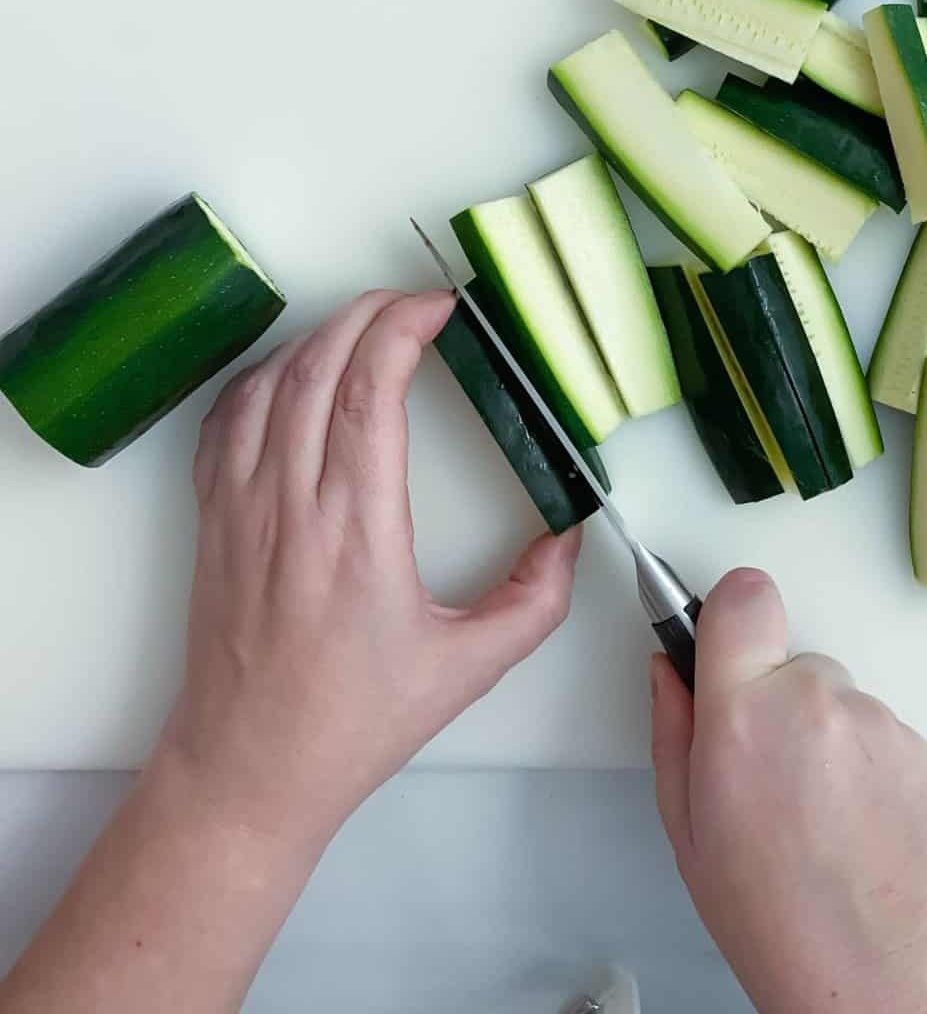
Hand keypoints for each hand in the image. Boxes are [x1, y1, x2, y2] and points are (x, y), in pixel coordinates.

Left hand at [159, 289, 581, 862]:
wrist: (249, 768)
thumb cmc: (351, 722)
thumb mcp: (465, 669)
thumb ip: (533, 601)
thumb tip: (569, 538)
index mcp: (356, 530)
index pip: (370, 391)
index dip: (402, 330)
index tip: (439, 309)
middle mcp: (291, 504)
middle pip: (318, 367)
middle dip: (366, 313)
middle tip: (410, 303)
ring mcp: (241, 507)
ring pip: (269, 384)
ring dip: (318, 338)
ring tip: (362, 325)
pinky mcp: (212, 519)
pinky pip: (225, 420)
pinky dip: (260, 377)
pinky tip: (291, 372)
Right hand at [651, 569, 926, 1013]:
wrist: (895, 982)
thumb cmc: (785, 926)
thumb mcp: (689, 834)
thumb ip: (672, 733)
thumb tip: (667, 675)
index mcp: (742, 718)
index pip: (741, 597)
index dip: (730, 611)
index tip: (722, 633)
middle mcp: (814, 704)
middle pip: (788, 662)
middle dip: (774, 702)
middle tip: (768, 777)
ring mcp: (878, 724)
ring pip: (837, 702)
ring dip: (824, 741)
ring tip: (818, 819)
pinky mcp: (924, 750)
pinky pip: (880, 736)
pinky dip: (867, 769)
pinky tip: (857, 829)